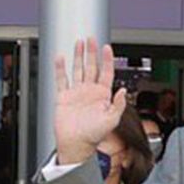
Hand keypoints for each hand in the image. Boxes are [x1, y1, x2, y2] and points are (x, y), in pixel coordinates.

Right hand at [54, 38, 127, 165]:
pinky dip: (60, 68)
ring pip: (78, 69)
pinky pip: (61, 79)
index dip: (107, 60)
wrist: (76, 143)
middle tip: (92, 40)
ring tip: (79, 43)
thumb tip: (123, 91)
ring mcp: (77, 93)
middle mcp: (90, 92)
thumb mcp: (112, 120)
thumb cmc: (94, 136)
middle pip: (92, 67)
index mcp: (102, 96)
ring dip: (79, 56)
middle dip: (92, 53)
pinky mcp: (64, 96)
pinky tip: (61, 58)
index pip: (106, 73)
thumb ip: (118, 105)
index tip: (107, 48)